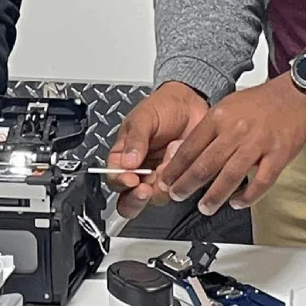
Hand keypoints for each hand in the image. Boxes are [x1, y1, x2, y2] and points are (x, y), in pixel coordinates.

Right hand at [107, 82, 208, 217]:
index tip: (131, 179)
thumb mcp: (143, 117)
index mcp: (122, 156)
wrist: (191, 105)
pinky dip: (177, 180)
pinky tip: (179, 162)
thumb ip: (135, 139)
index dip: (120, 182)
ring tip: (168, 161)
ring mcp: (158, 178)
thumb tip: (126, 162)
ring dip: (160, 185)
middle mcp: (138, 172)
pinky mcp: (177, 180)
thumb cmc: (163, 107)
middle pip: (128, 200)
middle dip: (135, 200)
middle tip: (145, 190)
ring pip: (153, 199)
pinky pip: (175, 191)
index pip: (114, 178)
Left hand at [153, 73, 305, 215]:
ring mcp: (257, 143)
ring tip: (205, 207)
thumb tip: (186, 152)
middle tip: (178, 196)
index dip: (175, 168)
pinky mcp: (277, 155)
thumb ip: (209, 129)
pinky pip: (260, 182)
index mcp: (220, 117)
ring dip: (214, 196)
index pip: (190, 147)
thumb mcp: (227, 106)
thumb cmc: (260, 102)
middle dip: (187, 185)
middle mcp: (236, 130)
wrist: (294, 95)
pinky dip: (247, 197)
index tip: (166, 181)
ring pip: (230, 176)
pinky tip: (238, 202)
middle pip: (205, 164)